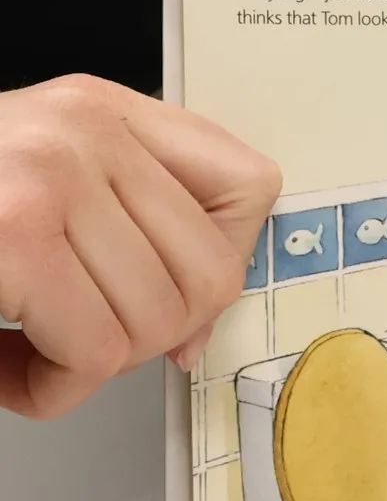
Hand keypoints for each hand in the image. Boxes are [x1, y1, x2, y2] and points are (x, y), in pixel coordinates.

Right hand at [0, 76, 280, 419]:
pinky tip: (5, 362)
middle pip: (211, 276)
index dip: (221, 264)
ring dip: (86, 366)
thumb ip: (135, 233)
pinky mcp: (15, 238)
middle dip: (144, 334)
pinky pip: (93, 355)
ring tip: (24, 340)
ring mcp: (50, 177)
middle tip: (72, 330)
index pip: (249, 184)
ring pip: (155, 325)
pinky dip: (47, 390)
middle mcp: (83, 130)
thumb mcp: (47, 192)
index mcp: (101, 110)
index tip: (179, 297)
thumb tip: (197, 332)